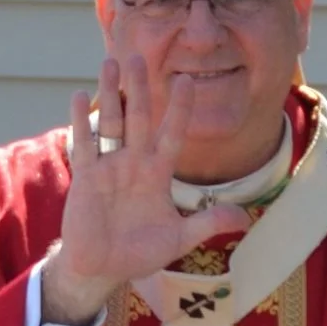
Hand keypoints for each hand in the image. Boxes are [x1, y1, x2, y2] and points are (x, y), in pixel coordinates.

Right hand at [42, 55, 249, 323]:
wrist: (102, 269)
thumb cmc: (139, 252)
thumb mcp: (179, 239)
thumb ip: (208, 223)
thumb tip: (246, 219)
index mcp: (158, 174)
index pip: (172, 134)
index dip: (179, 109)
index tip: (188, 80)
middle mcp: (134, 164)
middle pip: (139, 119)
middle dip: (140, 89)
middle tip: (140, 56)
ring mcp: (109, 168)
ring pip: (111, 124)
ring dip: (111, 94)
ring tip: (111, 62)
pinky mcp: (87, 178)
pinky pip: (85, 145)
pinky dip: (81, 121)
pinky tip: (80, 95)